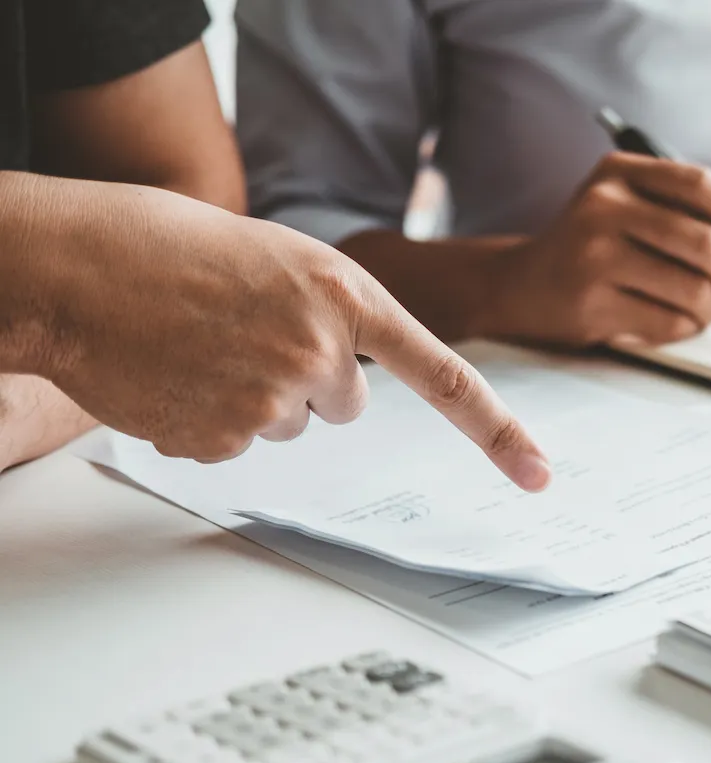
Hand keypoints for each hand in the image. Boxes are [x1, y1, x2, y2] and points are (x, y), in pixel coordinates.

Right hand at [9, 176, 548, 489]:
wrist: (78, 266)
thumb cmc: (176, 248)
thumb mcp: (286, 260)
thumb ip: (338, 314)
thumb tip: (352, 382)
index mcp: (349, 297)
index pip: (446, 378)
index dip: (499, 432)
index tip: (540, 474)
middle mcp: (322, 352)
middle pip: (347, 404)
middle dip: (308, 376)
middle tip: (248, 332)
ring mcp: (272, 401)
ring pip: (290, 424)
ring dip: (257, 394)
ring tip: (201, 343)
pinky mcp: (221, 440)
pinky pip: (237, 444)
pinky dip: (210, 416)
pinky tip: (175, 371)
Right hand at [483, 152, 710, 346]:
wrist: (518, 286)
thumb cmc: (593, 250)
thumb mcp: (627, 209)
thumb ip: (684, 214)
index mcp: (620, 172)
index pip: (701, 185)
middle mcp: (604, 205)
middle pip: (705, 243)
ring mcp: (594, 254)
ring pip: (694, 289)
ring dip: (710, 310)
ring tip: (697, 310)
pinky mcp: (591, 302)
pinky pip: (669, 323)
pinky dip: (682, 330)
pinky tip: (664, 322)